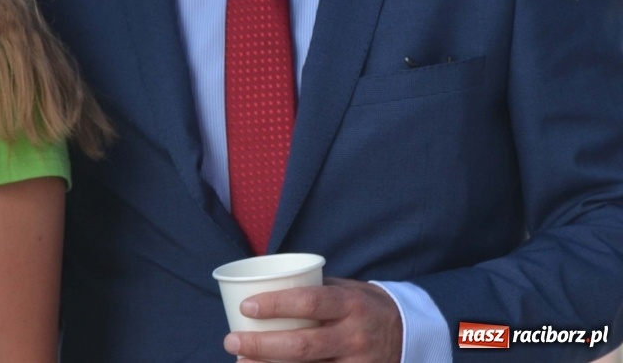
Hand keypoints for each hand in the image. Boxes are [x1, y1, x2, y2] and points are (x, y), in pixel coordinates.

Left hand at [223, 278, 401, 362]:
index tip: (246, 307)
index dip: (275, 305)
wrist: (410, 333)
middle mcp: (354, 336)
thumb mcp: (345, 289)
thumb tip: (264, 286)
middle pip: (302, 345)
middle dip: (261, 346)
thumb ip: (312, 290)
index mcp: (349, 304)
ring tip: (240, 362)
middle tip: (231, 341)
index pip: (308, 303)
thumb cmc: (364, 305)